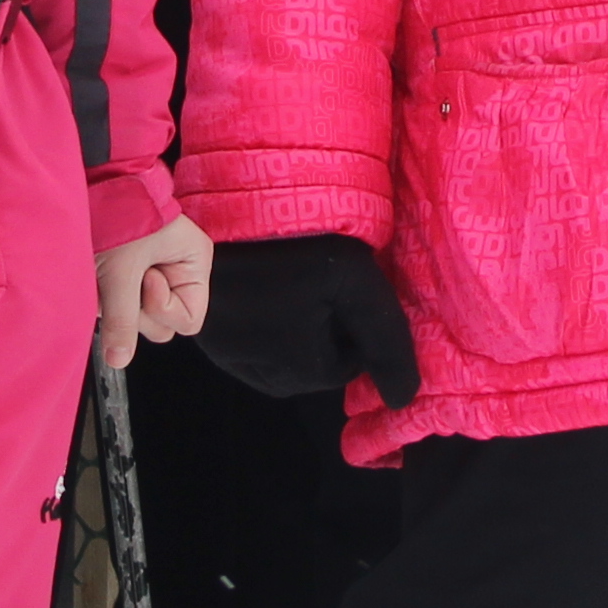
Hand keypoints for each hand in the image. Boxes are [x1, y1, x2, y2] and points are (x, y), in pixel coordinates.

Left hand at [101, 214, 214, 367]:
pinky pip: (123, 306)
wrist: (94, 188)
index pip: (189, 320)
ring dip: (118, 303)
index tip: (146, 280)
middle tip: (125, 278)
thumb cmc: (119, 215)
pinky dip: (109, 298)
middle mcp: (180, 272)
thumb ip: (122, 319)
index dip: (163, 309)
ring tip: (110, 273)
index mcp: (194, 264)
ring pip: (139, 318)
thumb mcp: (121, 272)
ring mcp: (157, 274)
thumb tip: (119, 360)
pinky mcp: (134, 276)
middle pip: (163, 324)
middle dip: (136, 308)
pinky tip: (103, 275)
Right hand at [198, 230, 421, 408]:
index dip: (357, 325)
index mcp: (295, 371)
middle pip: (311, 363)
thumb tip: (402, 401)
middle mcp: (255, 373)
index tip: (350, 287)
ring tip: (297, 272)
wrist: (228, 207)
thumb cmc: (296, 243)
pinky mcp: (205, 328)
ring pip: (279, 352)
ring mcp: (224, 351)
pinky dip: (264, 312)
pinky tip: (269, 275)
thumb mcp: (357, 282)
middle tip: (324, 278)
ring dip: (296, 321)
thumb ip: (386, 341)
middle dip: (327, 328)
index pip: (346, 366)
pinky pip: (247, 334)